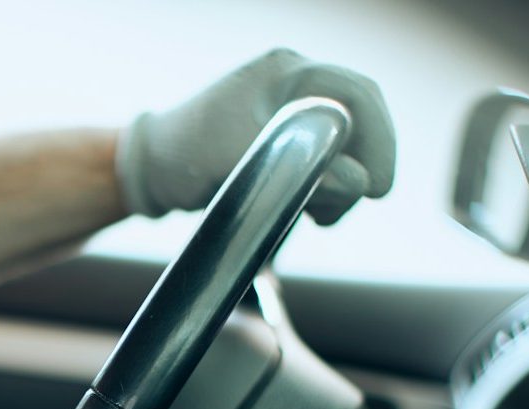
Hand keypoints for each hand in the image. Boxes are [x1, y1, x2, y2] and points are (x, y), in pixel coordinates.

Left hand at [116, 48, 395, 224]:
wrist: (148, 170)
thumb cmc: (181, 156)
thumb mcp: (236, 160)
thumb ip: (296, 169)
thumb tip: (354, 184)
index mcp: (286, 72)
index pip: (357, 95)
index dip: (379, 140)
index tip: (378, 188)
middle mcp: (294, 85)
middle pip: (358, 119)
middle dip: (365, 165)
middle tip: (357, 204)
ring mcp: (289, 113)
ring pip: (345, 145)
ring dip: (345, 183)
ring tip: (322, 216)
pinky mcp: (283, 143)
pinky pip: (324, 161)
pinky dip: (327, 188)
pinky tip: (313, 212)